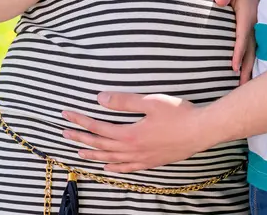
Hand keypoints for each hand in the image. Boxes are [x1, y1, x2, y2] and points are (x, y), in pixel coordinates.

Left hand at [62, 93, 212, 172]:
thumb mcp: (150, 101)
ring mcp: (142, 158)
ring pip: (111, 159)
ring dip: (93, 155)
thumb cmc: (179, 113)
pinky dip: (115, 168)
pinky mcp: (152, 162)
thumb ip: (124, 101)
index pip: (98, 128)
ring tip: (79, 153)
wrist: (201, 131)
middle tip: (64, 134)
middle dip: (81, 139)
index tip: (66, 115)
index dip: (80, 122)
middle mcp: (132, 149)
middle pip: (100, 145)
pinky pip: (128, 168)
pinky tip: (109, 167)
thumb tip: (100, 98)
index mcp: (130, 133)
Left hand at [215, 0, 261, 83]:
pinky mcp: (257, 32)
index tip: (233, 68)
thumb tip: (219, 1)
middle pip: (250, 52)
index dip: (238, 53)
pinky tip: (249, 75)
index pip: (242, 38)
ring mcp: (258, 30)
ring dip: (250, 69)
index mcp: (247, 17)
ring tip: (246, 87)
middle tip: (241, 88)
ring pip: (254, 53)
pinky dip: (251, 62)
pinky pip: (254, 49)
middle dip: (246, 70)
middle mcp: (255, 26)